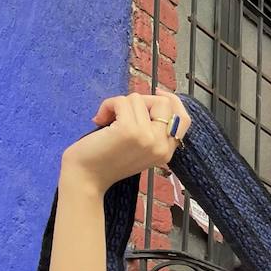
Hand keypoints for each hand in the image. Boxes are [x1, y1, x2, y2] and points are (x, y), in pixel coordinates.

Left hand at [60, 89, 191, 192]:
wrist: (86, 178)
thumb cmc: (106, 161)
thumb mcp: (138, 147)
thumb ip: (151, 130)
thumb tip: (153, 99)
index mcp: (166, 152)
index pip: (183, 120)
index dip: (173, 100)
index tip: (157, 92)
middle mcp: (161, 146)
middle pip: (164, 103)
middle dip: (140, 101)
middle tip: (120, 112)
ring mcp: (148, 138)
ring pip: (138, 99)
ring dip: (118, 104)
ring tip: (107, 120)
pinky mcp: (130, 131)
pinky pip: (122, 101)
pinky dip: (108, 105)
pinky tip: (99, 120)